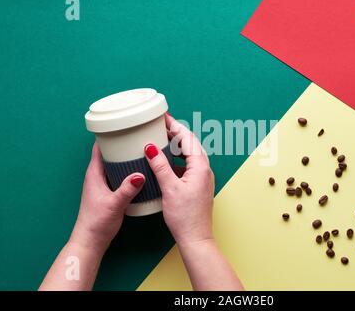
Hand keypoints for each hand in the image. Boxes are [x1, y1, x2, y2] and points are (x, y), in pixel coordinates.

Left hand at [70, 143, 145, 252]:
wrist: (91, 240)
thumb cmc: (96, 223)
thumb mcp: (114, 204)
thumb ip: (127, 189)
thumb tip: (140, 175)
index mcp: (94, 174)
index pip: (99, 148)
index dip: (109, 136)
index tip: (123, 127)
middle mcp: (97, 176)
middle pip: (109, 153)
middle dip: (122, 144)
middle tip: (138, 137)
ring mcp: (103, 184)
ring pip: (115, 164)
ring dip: (125, 157)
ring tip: (141, 151)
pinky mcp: (109, 192)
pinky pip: (119, 175)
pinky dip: (128, 170)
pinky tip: (140, 172)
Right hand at [144, 114, 242, 289]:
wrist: (196, 238)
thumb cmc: (185, 216)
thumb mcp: (169, 188)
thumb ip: (160, 166)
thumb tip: (150, 147)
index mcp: (200, 166)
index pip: (188, 138)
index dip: (175, 125)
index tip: (163, 117)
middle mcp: (204, 170)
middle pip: (190, 144)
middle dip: (176, 133)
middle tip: (160, 125)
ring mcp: (202, 178)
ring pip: (190, 154)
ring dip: (177, 146)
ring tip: (161, 139)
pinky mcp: (198, 186)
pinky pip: (188, 165)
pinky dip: (177, 159)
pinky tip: (166, 162)